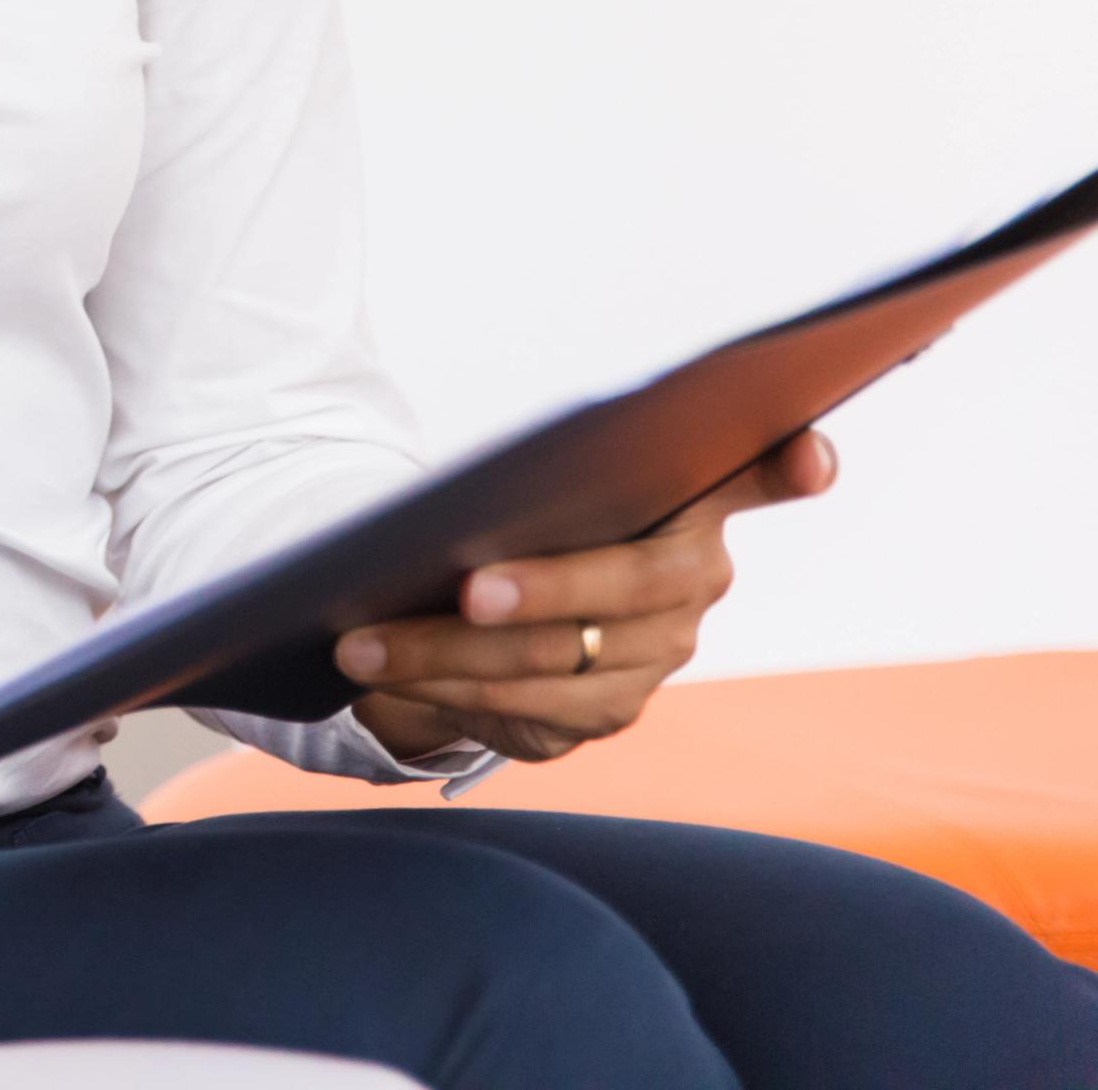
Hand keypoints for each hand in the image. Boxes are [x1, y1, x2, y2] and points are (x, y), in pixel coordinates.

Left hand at [336, 429, 837, 763]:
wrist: (496, 601)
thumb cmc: (522, 508)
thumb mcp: (536, 474)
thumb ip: (562, 461)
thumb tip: (515, 475)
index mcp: (689, 502)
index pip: (755, 474)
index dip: (786, 467)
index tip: (806, 452)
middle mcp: (692, 582)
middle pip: (625, 587)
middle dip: (545, 590)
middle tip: (469, 589)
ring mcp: (655, 657)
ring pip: (554, 660)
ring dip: (445, 653)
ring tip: (358, 640)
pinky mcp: (605, 713)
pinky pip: (523, 711)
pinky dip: (445, 691)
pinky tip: (384, 678)